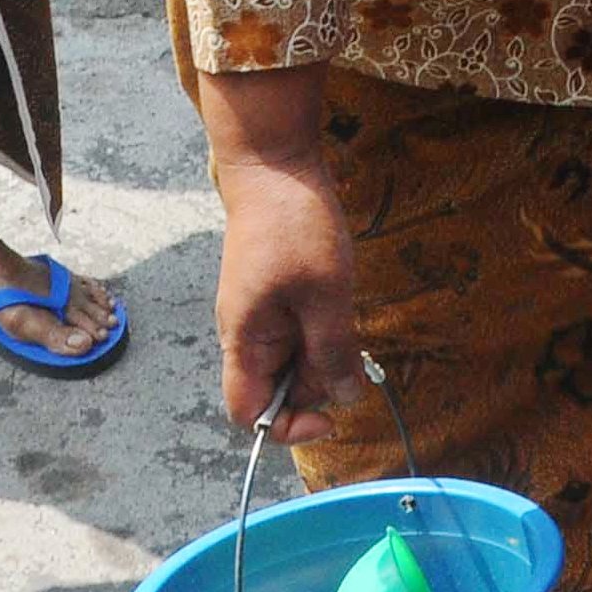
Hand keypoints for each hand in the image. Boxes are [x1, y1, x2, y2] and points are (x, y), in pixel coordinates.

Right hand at [210, 142, 356, 442]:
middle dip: (317, 382)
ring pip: (294, 359)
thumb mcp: (325, 293)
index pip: (249, 413)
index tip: (330, 414)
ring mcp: (260, 313)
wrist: (274, 165)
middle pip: (279, 388)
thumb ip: (332, 351)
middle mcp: (246, 334)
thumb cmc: (294, 226)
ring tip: (343, 313)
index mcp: (244, 340)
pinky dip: (323, 329)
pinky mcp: (276, 294)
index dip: (287, 426)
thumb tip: (343, 400)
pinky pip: (299, 330)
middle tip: (348, 347)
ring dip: (324, 352)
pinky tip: (339, 302)